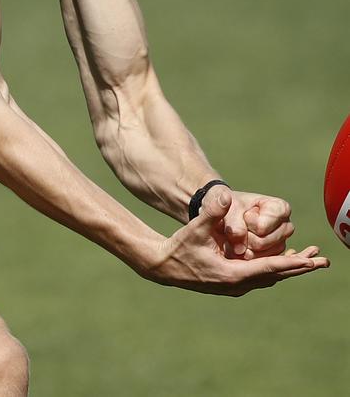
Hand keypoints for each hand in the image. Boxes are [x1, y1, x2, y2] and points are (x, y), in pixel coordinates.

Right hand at [145, 188, 327, 295]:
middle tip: (322, 260)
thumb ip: (211, 213)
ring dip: (289, 268)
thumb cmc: (178, 247)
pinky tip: (282, 261)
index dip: (292, 264)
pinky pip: (260, 275)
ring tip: (308, 259)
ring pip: (269, 277)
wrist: (162, 266)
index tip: (312, 262)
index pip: (269, 269)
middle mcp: (237, 285)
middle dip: (299, 267)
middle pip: (275, 275)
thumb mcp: (194, 229)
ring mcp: (235, 286)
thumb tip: (224, 197)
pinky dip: (275, 268)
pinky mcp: (231, 282)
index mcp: (232, 275)